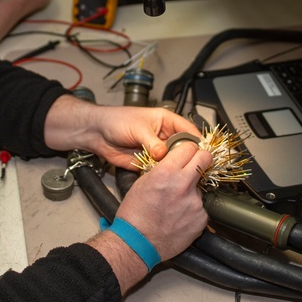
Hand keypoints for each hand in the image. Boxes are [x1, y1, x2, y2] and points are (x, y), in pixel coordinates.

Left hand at [43, 96, 200, 169]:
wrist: (97, 133)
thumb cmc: (116, 121)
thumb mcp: (138, 128)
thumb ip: (152, 142)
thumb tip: (163, 154)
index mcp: (166, 121)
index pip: (187, 130)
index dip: (196, 141)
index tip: (204, 152)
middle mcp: (164, 136)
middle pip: (183, 148)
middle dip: (189, 157)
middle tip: (197, 168)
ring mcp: (157, 151)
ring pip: (173, 161)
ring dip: (177, 168)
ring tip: (185, 176)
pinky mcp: (148, 163)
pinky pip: (161, 170)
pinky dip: (165, 175)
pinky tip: (169, 181)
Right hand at [115, 140, 210, 261]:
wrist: (137, 242)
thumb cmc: (135, 214)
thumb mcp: (143, 182)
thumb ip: (163, 169)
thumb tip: (176, 162)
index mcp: (167, 172)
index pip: (190, 147)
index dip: (189, 149)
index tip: (188, 153)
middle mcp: (184, 185)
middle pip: (205, 158)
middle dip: (202, 159)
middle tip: (196, 165)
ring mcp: (195, 202)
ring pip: (202, 186)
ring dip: (193, 191)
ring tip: (176, 204)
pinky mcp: (202, 218)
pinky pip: (202, 207)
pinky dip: (193, 210)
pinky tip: (180, 216)